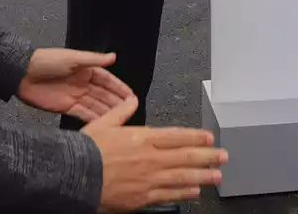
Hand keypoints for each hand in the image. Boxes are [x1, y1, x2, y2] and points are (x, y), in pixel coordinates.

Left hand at [17, 49, 133, 120]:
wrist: (21, 74)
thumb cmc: (47, 61)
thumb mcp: (73, 58)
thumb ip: (94, 60)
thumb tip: (114, 57)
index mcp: (86, 70)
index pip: (108, 80)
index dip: (120, 88)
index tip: (132, 96)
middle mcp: (83, 84)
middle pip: (103, 95)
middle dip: (116, 103)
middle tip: (131, 112)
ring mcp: (75, 96)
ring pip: (95, 106)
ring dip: (107, 112)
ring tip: (121, 121)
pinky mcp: (65, 107)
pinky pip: (83, 114)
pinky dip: (93, 119)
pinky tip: (103, 125)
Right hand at [84, 98, 226, 211]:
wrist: (73, 176)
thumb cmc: (86, 150)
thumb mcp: (103, 123)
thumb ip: (121, 111)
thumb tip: (131, 99)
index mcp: (142, 138)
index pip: (177, 136)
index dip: (196, 137)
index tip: (210, 138)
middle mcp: (150, 158)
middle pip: (186, 156)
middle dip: (207, 156)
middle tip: (223, 156)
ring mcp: (148, 179)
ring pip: (182, 177)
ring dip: (202, 176)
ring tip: (217, 176)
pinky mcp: (142, 197)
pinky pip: (168, 194)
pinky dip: (184, 192)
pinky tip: (194, 191)